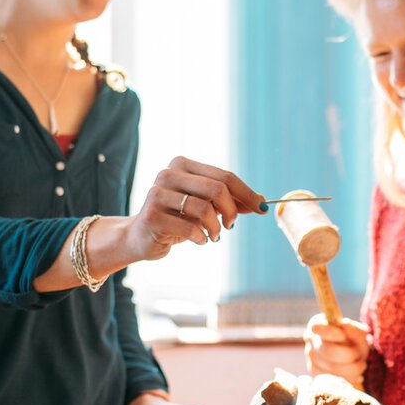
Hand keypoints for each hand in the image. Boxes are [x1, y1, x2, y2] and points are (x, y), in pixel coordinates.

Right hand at [126, 157, 264, 260]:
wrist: (142, 237)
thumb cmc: (178, 219)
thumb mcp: (206, 208)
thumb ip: (230, 202)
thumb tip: (261, 202)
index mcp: (183, 165)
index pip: (224, 176)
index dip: (247, 193)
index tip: (262, 208)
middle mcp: (169, 174)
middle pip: (217, 189)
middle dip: (231, 211)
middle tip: (230, 225)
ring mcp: (157, 194)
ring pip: (204, 209)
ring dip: (215, 228)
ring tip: (213, 235)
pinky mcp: (151, 216)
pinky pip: (190, 228)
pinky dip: (201, 237)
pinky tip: (199, 240)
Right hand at [304, 315, 368, 388]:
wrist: (352, 355)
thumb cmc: (353, 339)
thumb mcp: (357, 331)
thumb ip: (352, 328)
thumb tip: (345, 324)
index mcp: (317, 323)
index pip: (317, 328)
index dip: (331, 333)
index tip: (343, 336)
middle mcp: (310, 339)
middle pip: (327, 351)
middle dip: (349, 355)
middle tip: (359, 354)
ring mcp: (310, 355)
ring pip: (332, 367)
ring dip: (352, 368)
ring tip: (362, 365)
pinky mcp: (314, 370)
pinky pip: (333, 378)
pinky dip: (349, 378)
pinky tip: (357, 375)